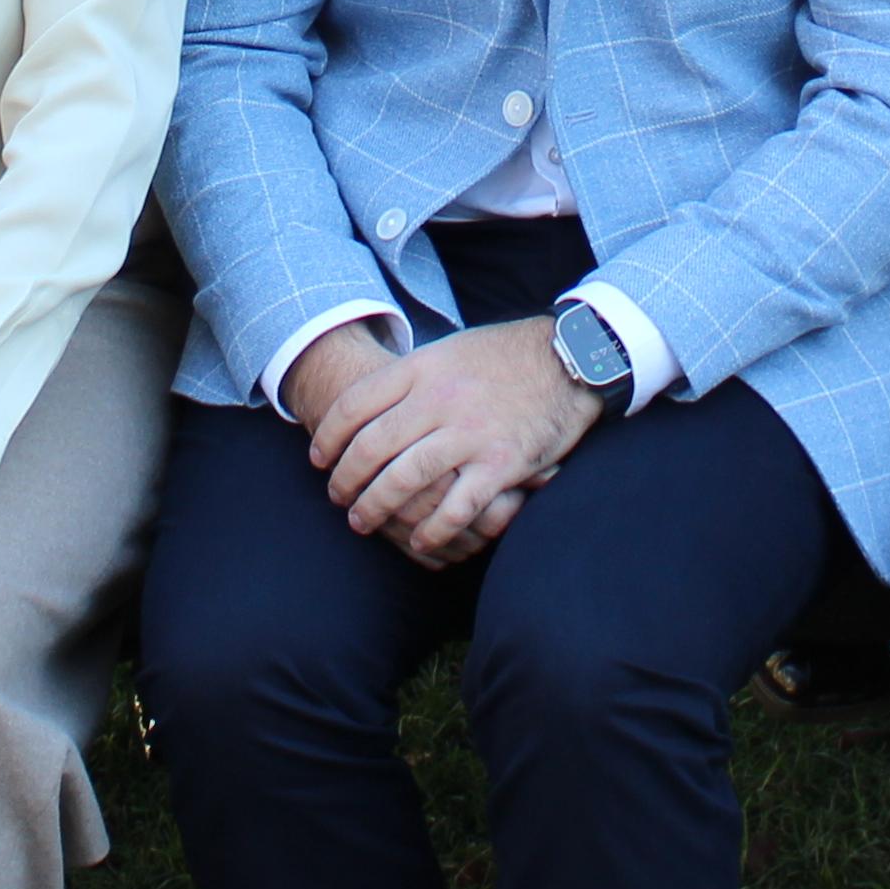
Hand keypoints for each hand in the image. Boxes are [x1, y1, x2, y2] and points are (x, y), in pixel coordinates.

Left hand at [311, 319, 596, 566]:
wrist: (571, 357)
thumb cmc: (505, 355)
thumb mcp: (451, 349)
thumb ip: (413, 375)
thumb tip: (370, 402)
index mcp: (423, 368)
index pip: (355, 404)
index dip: (329, 435)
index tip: (318, 456)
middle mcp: (439, 400)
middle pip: (371, 446)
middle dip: (345, 478)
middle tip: (335, 496)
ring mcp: (470, 434)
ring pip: (404, 480)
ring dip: (375, 507)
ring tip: (361, 521)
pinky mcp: (501, 464)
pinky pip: (455, 507)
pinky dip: (431, 529)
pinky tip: (418, 539)